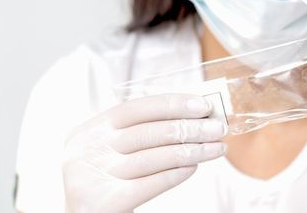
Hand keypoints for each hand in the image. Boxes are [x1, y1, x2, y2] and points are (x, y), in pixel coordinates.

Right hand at [62, 94, 227, 212]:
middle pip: (149, 133)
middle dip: (190, 128)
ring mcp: (94, 177)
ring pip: (154, 157)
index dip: (172, 104)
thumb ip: (140, 132)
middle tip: (218, 128)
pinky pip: (151, 183)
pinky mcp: (106, 202)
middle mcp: (88, 150)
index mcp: (89, 131)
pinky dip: (177, 172)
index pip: (136, 108)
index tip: (203, 105)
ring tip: (216, 148)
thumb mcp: (110, 150)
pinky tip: (194, 166)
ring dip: (192, 150)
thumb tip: (191, 116)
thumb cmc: (105, 178)